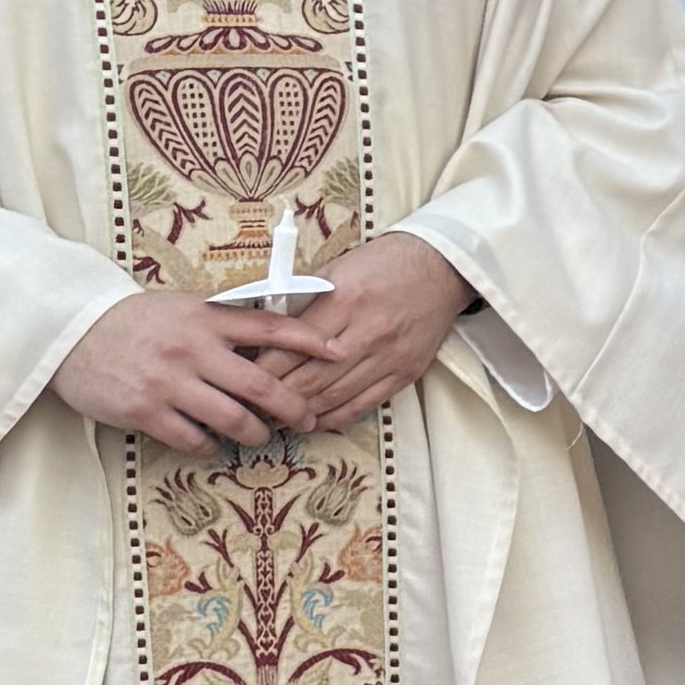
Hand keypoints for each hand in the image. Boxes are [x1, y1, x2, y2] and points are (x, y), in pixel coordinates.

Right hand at [48, 285, 325, 455]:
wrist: (72, 332)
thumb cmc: (134, 322)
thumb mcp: (181, 309)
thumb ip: (221, 325)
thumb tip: (270, 341)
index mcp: (205, 319)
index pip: (270, 327)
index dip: (310, 341)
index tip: (340, 353)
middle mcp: (192, 350)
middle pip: (261, 386)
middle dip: (294, 408)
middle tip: (308, 419)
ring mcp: (170, 382)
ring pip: (233, 419)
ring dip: (256, 434)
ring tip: (260, 437)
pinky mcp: (146, 411)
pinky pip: (194, 439)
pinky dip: (210, 446)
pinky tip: (212, 443)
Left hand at [261, 229, 476, 436]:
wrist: (441, 269)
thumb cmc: (384, 264)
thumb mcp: (337, 270)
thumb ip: (305, 302)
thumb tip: (268, 334)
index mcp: (344, 299)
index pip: (291, 347)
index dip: (262, 369)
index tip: (243, 379)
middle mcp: (366, 332)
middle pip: (309, 379)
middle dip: (275, 398)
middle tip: (252, 407)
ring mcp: (388, 356)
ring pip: (334, 397)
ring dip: (301, 413)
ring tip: (276, 419)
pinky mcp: (404, 373)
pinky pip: (362, 404)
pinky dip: (334, 417)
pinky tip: (314, 420)